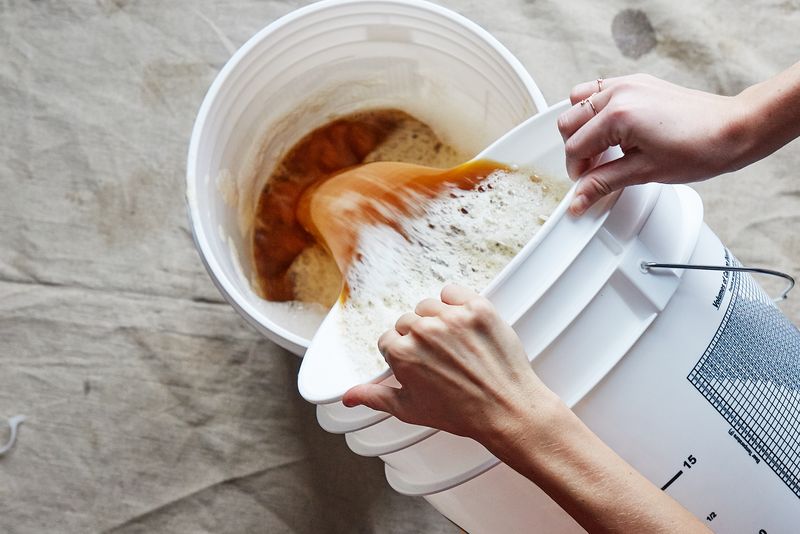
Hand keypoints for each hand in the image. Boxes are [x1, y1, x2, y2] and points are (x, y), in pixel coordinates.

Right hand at [342, 284, 559, 444]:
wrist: (508, 410)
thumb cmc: (462, 414)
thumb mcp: (410, 409)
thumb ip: (375, 397)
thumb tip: (349, 396)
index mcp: (403, 354)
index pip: (389, 339)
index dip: (403, 353)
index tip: (420, 363)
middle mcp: (424, 332)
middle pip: (408, 321)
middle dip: (419, 338)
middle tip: (440, 358)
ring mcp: (452, 317)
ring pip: (429, 306)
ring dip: (436, 319)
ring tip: (453, 343)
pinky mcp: (477, 308)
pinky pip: (453, 291)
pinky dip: (456, 302)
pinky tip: (464, 324)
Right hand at [557, 74, 746, 214]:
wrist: (734, 130)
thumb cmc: (700, 148)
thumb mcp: (644, 172)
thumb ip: (604, 183)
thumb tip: (579, 199)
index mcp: (619, 115)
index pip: (576, 147)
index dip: (578, 172)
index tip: (586, 185)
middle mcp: (620, 93)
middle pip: (570, 122)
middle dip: (575, 150)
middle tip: (592, 170)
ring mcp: (629, 83)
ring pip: (578, 102)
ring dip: (581, 127)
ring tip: (599, 149)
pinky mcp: (638, 82)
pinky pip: (599, 90)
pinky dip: (596, 111)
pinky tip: (610, 131)